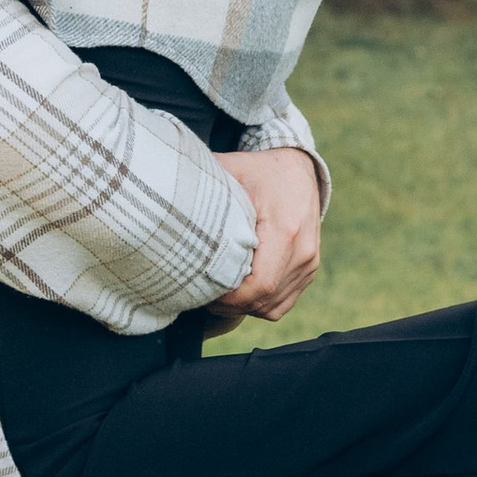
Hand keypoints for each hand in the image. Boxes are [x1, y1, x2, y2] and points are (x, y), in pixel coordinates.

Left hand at [212, 146, 322, 320]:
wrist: (298, 169)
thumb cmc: (259, 172)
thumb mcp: (231, 172)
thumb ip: (205, 190)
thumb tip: (168, 206)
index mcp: (286, 230)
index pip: (259, 285)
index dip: (229, 298)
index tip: (203, 289)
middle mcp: (303, 251)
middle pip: (264, 300)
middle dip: (230, 304)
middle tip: (202, 293)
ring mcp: (309, 263)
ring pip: (273, 307)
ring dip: (243, 306)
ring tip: (218, 290)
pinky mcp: (309, 270)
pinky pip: (281, 304)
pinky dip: (259, 304)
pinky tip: (239, 289)